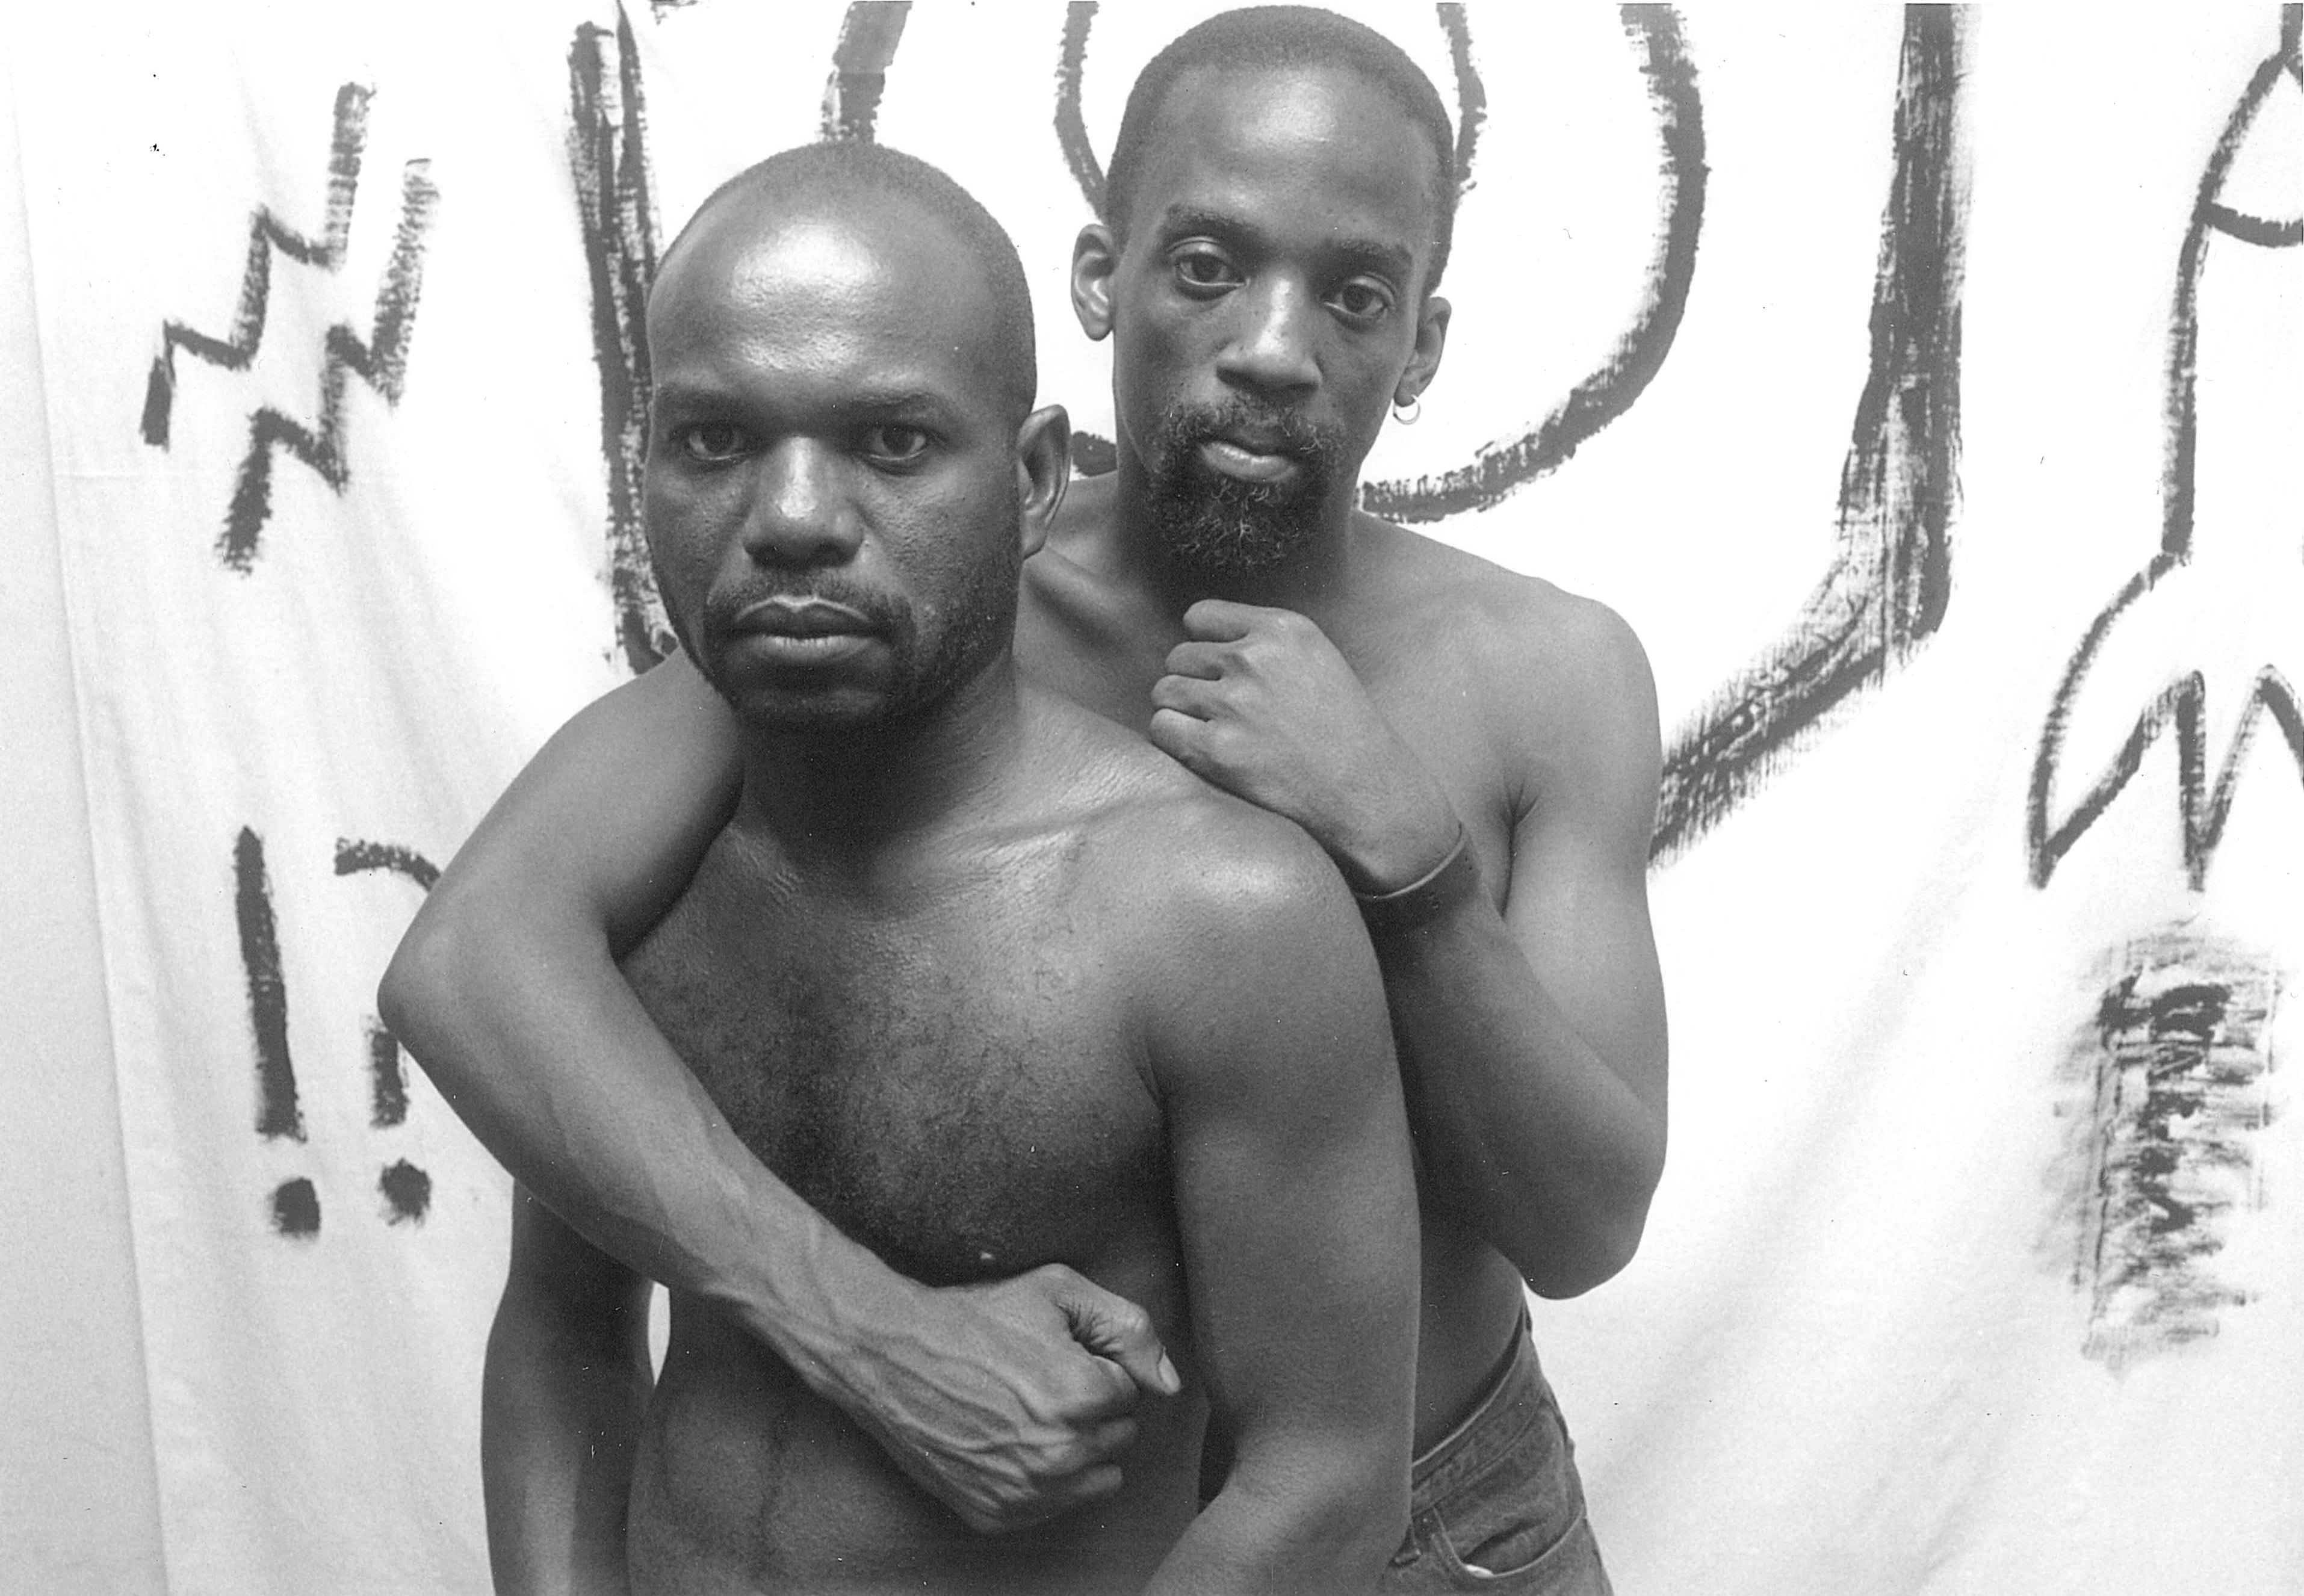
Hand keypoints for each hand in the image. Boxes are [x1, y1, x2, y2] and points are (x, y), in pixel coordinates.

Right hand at [841, 1264, 1178, 1533]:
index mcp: (1082, 1395)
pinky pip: (1054, 1505)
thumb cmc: (976, 1317)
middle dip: (1092, 1408)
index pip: (1129, 1392)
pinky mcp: (998, 1513)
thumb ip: (1131, 1329)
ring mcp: (1027, 1490)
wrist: (893, 1357)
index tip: (1057, 1355)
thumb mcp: (1058, 1291)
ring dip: (1076, 1447)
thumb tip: (1170, 1383)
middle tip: (1040, 1380)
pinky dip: (1041, 1478)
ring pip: (1095, 1477)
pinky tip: (1008, 1440)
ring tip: (1028, 1410)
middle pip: (1118, 1437)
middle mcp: (1060, 1452)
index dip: (1096, 1368)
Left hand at [1149, 599, 1459, 889]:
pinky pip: (1161, 728)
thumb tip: (1202, 641)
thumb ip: (1265, 643)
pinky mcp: (1216, 749)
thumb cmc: (1343, 731)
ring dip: (1180, 712)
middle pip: (1179, 657)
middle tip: (1222, 714)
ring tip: (1214, 733)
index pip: (1200, 616)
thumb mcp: (1317, 659)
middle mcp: (1254, 659)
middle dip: (1193, 683)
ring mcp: (1233, 704)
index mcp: (1281, 630)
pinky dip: (1173, 740)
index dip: (1204, 646)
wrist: (1366, 792)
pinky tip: (1202, 753)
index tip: (1219, 671)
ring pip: (1164, 691)